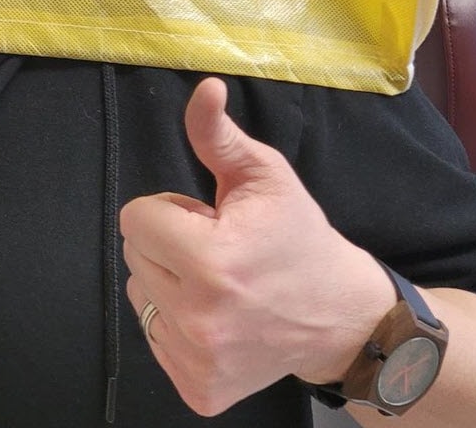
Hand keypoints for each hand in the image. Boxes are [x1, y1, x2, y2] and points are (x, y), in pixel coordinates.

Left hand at [120, 77, 390, 416]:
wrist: (342, 318)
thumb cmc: (297, 237)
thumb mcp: (263, 175)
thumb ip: (217, 134)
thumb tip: (204, 87)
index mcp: (210, 263)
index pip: (135, 218)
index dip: (170, 210)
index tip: (208, 220)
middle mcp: (199, 319)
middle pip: (134, 254)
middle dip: (168, 244)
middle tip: (218, 250)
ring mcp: (198, 360)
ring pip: (139, 294)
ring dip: (168, 282)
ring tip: (218, 282)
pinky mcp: (198, 389)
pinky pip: (154, 336)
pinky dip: (177, 321)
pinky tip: (219, 316)